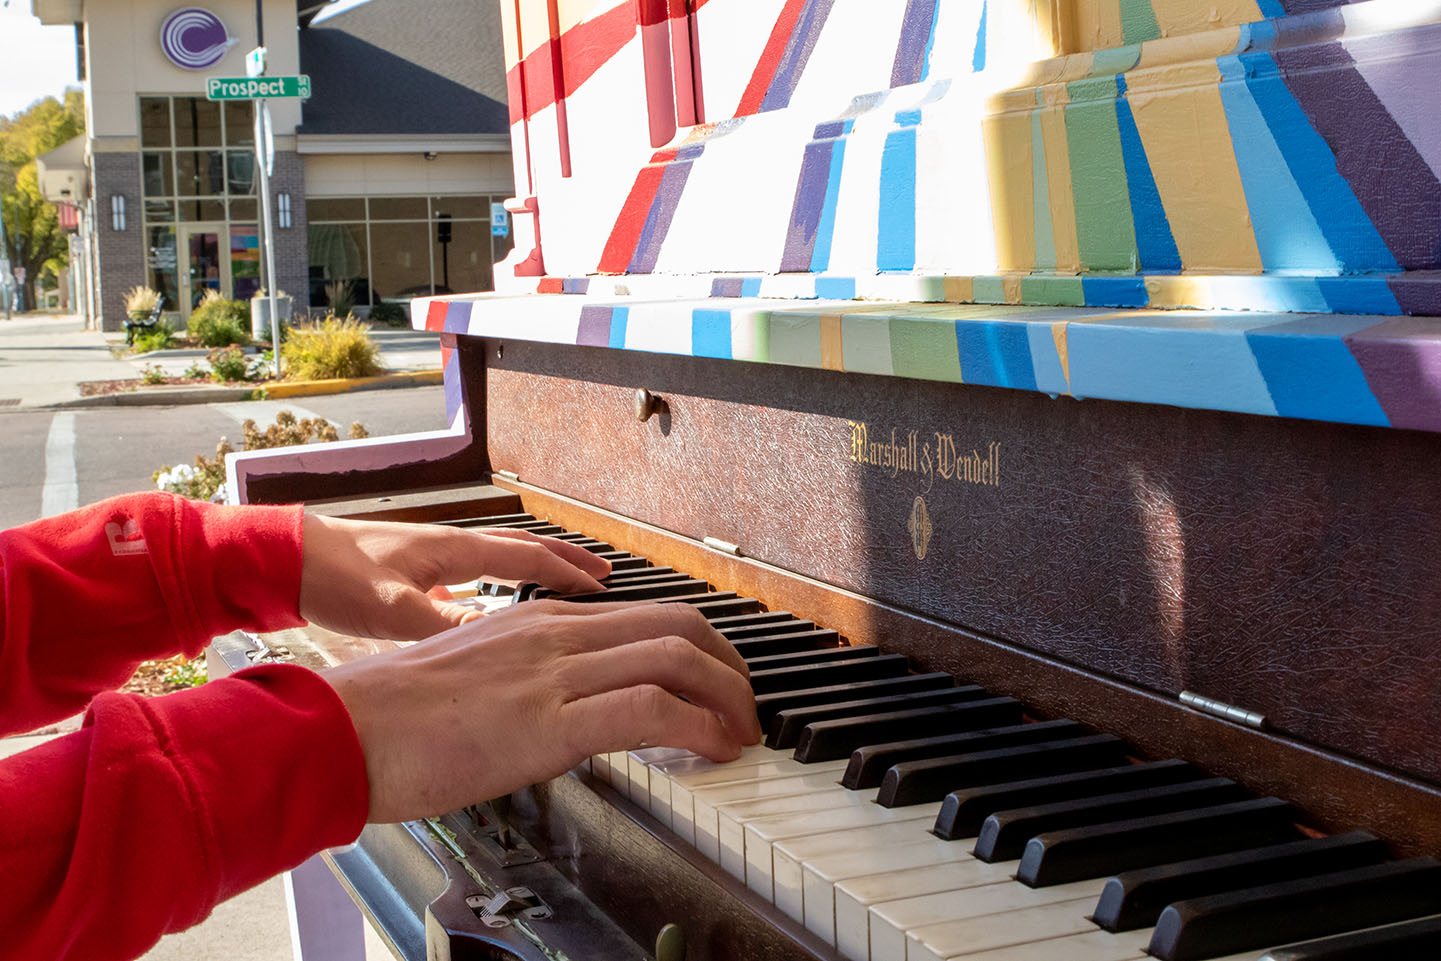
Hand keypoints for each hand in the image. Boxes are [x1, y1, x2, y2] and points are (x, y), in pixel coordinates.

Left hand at [298, 515, 609, 640]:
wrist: (284, 563)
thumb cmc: (334, 576)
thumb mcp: (393, 607)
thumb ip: (444, 624)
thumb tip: (494, 639)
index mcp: (454, 550)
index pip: (528, 555)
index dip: (568, 571)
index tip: (603, 584)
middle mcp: (450, 549)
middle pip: (523, 550)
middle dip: (565, 561)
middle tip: (602, 575)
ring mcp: (433, 562)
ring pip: (499, 562)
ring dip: (535, 571)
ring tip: (561, 587)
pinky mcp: (414, 577)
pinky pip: (473, 579)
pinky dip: (498, 588)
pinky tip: (493, 612)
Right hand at [324, 600, 762, 821]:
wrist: (337, 730)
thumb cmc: (390, 716)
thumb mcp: (473, 679)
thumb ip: (525, 681)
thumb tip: (560, 709)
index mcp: (539, 623)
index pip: (649, 616)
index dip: (702, 649)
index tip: (721, 683)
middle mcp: (555, 634)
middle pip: (679, 626)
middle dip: (731, 667)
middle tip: (747, 708)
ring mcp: (553, 673)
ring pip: (677, 658)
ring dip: (728, 698)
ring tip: (743, 735)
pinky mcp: (546, 722)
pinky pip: (648, 709)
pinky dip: (699, 728)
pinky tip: (714, 752)